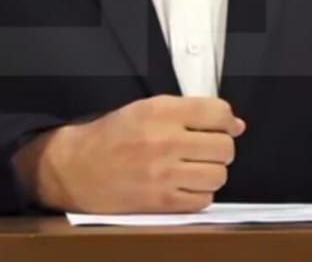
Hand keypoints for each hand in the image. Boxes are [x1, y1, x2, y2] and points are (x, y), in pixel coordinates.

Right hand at [15, 95, 245, 212]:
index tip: (223, 126)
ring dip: (212, 172)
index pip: (218, 113)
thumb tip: (236, 124)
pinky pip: (203, 200)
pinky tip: (184, 185)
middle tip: (206, 149)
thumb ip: (191, 112)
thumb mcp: (147, 109)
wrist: (75, 169)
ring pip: (218, 176)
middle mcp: (166, 141)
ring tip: (195, 168)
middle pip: (224, 147)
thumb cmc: (112, 136)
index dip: (226, 120)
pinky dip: (200, 194)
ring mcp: (164, 174)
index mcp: (161, 112)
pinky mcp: (161, 202)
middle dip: (221, 147)